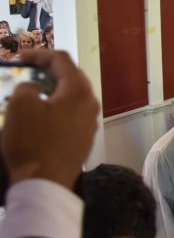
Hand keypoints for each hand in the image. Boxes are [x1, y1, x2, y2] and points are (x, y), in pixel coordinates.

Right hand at [2, 49, 99, 189]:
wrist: (45, 183)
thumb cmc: (32, 141)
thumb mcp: (20, 105)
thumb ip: (27, 86)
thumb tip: (35, 89)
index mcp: (79, 90)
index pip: (62, 60)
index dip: (39, 53)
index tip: (20, 57)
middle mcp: (91, 104)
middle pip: (71, 77)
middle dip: (48, 70)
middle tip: (27, 70)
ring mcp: (90, 122)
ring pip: (72, 97)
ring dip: (53, 90)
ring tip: (32, 91)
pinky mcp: (84, 139)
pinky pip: (71, 114)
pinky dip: (56, 107)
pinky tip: (42, 114)